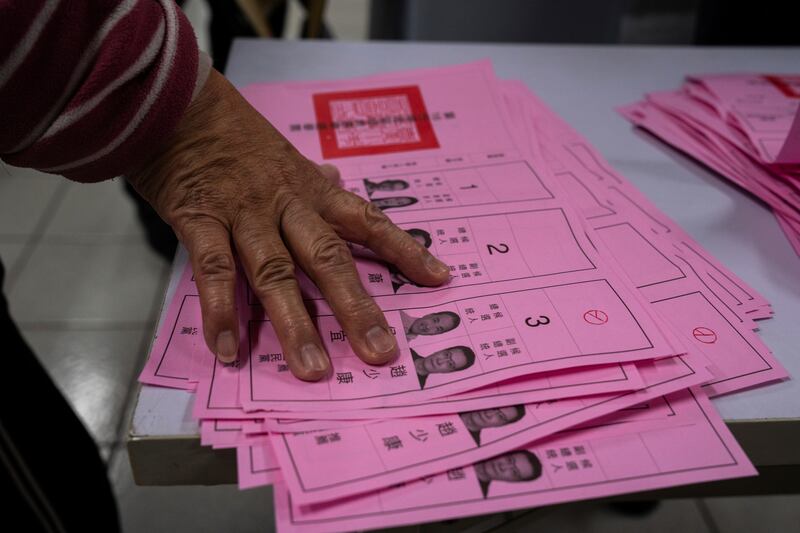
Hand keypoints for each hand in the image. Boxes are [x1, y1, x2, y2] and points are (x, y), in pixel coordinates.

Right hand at [127, 69, 449, 380]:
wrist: (177, 103)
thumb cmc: (236, 134)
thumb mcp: (284, 153)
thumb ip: (311, 178)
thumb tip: (336, 178)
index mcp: (312, 191)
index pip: (368, 221)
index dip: (404, 249)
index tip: (439, 279)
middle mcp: (287, 206)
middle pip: (328, 259)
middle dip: (356, 308)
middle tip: (380, 353)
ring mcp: (244, 215)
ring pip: (275, 273)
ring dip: (295, 324)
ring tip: (314, 369)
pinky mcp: (199, 220)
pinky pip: (214, 271)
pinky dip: (221, 312)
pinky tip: (229, 351)